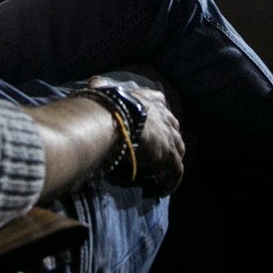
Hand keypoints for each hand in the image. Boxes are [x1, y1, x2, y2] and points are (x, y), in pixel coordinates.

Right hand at [88, 76, 184, 196]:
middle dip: (167, 141)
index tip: (150, 130)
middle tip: (155, 155)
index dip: (157, 119)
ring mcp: (170, 136)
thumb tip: (95, 82)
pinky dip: (170, 182)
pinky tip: (160, 191)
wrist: (114, 118)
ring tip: (158, 175)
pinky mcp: (169, 155)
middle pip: (173, 129)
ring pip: (178, 150)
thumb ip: (101, 86)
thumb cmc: (107, 106)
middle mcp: (165, 116)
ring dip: (170, 162)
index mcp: (151, 100)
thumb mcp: (104, 92)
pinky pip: (176, 172)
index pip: (160, 105)